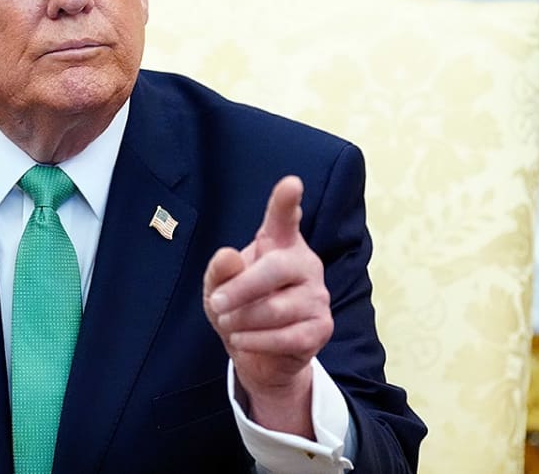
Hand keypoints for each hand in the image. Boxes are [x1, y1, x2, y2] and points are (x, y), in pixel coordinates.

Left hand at [202, 175, 332, 435]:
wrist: (260, 355)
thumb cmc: (239, 309)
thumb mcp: (217, 289)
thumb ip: (219, 272)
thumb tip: (226, 255)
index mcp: (279, 244)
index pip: (284, 220)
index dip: (286, 202)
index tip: (291, 184)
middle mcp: (305, 264)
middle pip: (274, 269)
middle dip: (239, 290)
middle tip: (216, 304)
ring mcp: (317, 296)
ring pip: (275, 309)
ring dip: (242, 321)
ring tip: (229, 324)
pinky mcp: (322, 328)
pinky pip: (285, 337)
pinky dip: (255, 341)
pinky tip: (243, 340)